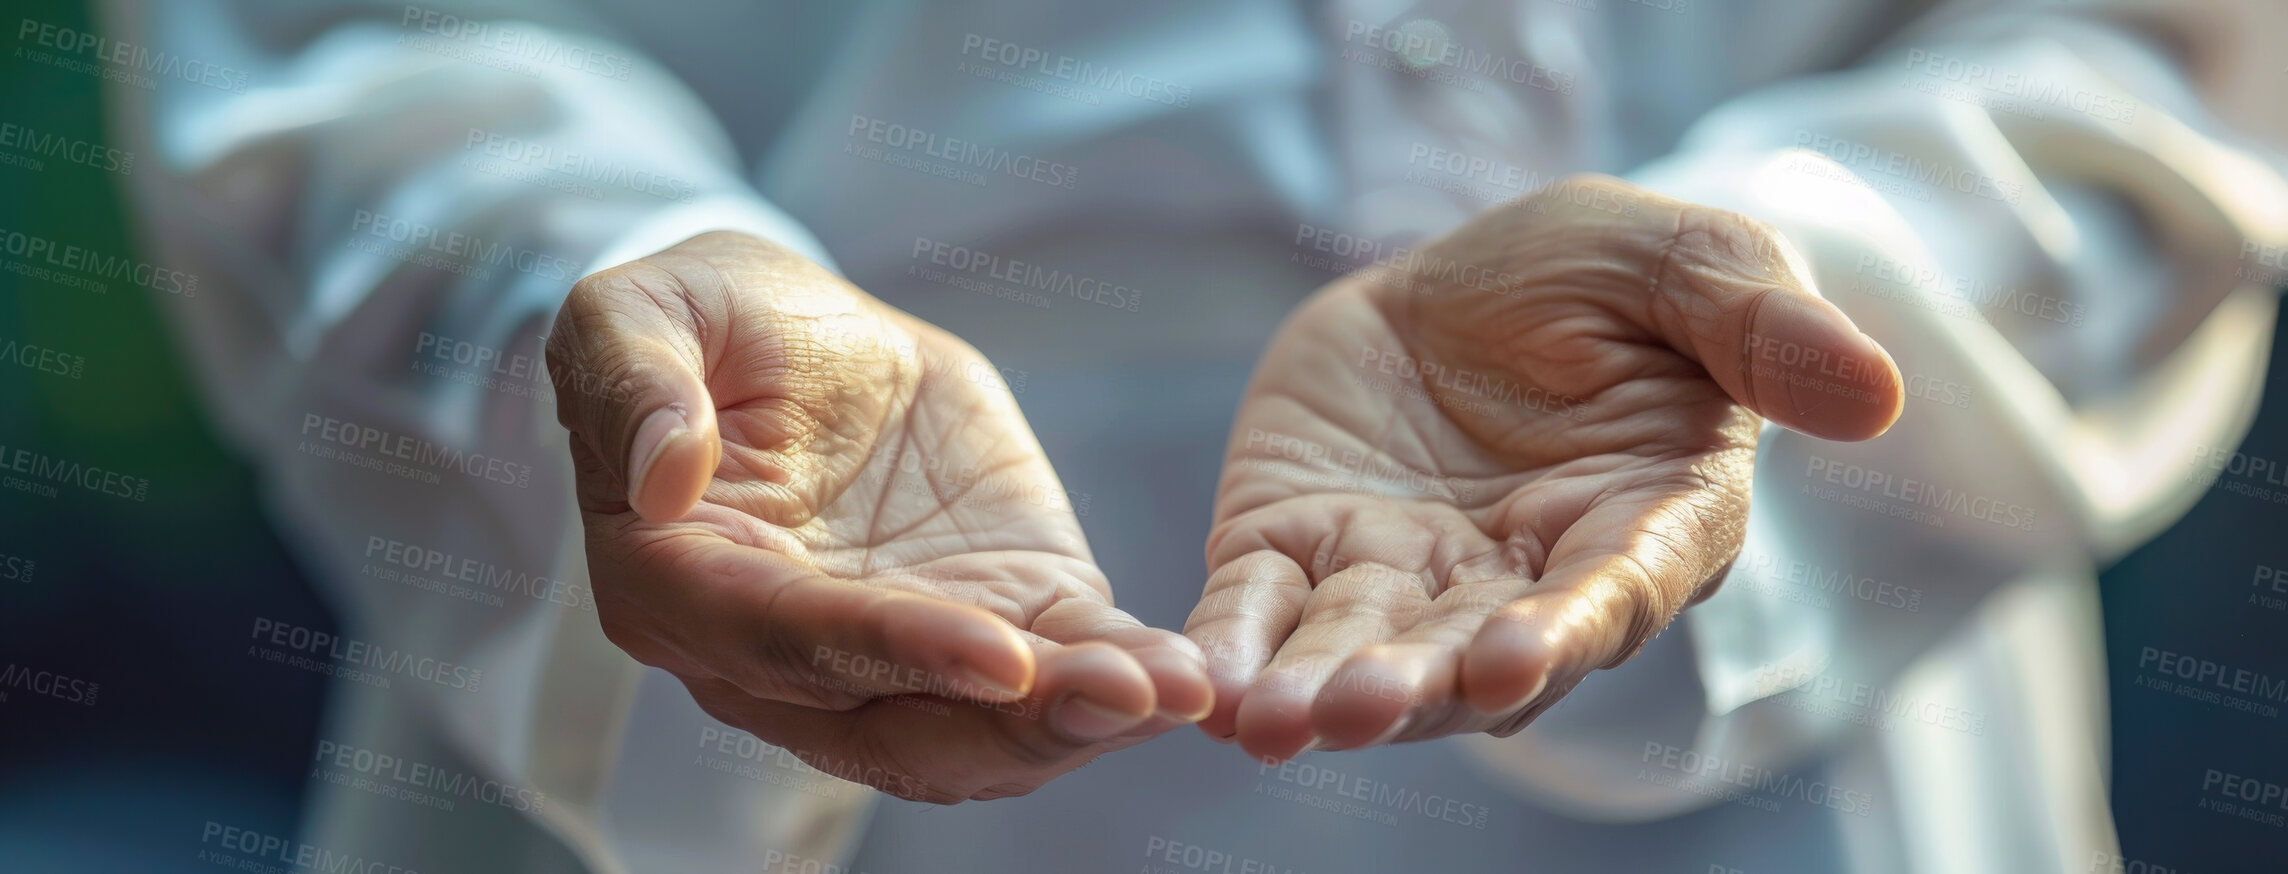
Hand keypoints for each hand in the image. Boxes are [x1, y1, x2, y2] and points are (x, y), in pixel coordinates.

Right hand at [546, 232, 1210, 801]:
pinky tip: (1193, 676)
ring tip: (1176, 691)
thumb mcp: (642, 309)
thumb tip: (663, 470)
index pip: (786, 640)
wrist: (797, 338)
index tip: (998, 653)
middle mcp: (780, 662)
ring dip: (1081, 724)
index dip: (891, 650)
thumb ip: (633, 379)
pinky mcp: (991, 624)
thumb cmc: (705, 324)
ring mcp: (894, 658)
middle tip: (1127, 694)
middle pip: (897, 722)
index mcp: (679, 587)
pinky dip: (1123, 681)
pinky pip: (1058, 670)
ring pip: (983, 731)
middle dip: (1017, 724)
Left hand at [1184, 176, 1902, 760]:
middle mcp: (1520, 582)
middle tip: (1358, 708)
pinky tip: (1196, 687)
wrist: (1461, 275)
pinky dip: (1228, 651)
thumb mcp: (1683, 261)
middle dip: (1418, 686)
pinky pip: (1260, 613)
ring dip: (1318, 692)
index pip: (1611, 593)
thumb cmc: (1599, 279)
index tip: (1521, 654)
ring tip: (1269, 720)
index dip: (1567, 628)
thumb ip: (1762, 324)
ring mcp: (1402, 579)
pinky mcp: (1298, 553)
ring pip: (1361, 652)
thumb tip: (1878, 394)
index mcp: (1638, 525)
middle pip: (1473, 655)